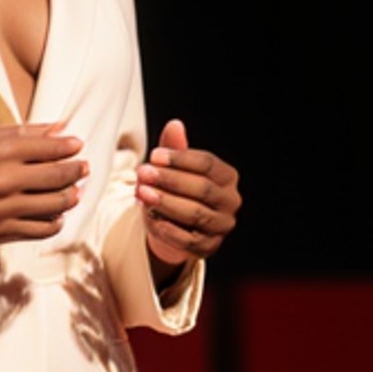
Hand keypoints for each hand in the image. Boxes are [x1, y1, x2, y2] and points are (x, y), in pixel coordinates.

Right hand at [0, 123, 87, 246]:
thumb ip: (25, 133)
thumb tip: (64, 129)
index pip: (50, 148)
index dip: (70, 147)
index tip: (77, 145)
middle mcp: (1, 181)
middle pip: (58, 176)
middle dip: (77, 170)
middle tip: (84, 168)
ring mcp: (1, 211)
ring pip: (56, 205)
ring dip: (71, 196)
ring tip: (74, 190)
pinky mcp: (0, 233)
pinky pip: (43, 229)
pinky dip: (56, 220)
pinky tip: (56, 212)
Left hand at [138, 118, 240, 270]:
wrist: (172, 226)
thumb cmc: (176, 190)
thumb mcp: (173, 168)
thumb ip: (174, 148)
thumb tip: (174, 124)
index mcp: (227, 177)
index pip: (207, 164)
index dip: (180, 159)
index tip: (154, 155)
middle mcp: (231, 201)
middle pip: (202, 188)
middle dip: (170, 180)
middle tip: (144, 173)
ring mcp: (222, 226)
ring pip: (196, 214)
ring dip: (167, 203)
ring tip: (142, 192)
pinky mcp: (209, 247)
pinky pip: (189, 240)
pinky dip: (169, 230)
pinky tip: (151, 219)